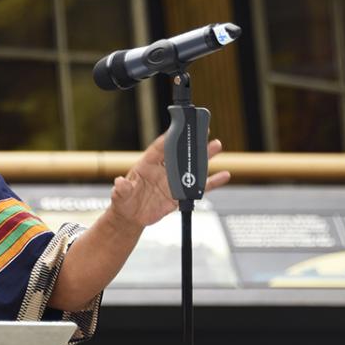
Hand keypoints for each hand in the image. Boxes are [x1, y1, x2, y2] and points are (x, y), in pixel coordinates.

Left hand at [110, 134, 230, 228]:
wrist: (132, 217)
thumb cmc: (124, 202)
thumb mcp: (120, 196)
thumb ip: (122, 189)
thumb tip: (120, 182)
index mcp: (146, 166)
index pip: (158, 148)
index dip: (168, 137)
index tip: (178, 127)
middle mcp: (162, 171)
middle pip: (178, 153)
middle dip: (190, 142)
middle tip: (203, 130)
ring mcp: (173, 182)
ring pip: (191, 166)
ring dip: (204, 157)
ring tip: (216, 145)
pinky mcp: (181, 194)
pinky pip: (199, 187)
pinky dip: (212, 182)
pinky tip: (224, 175)